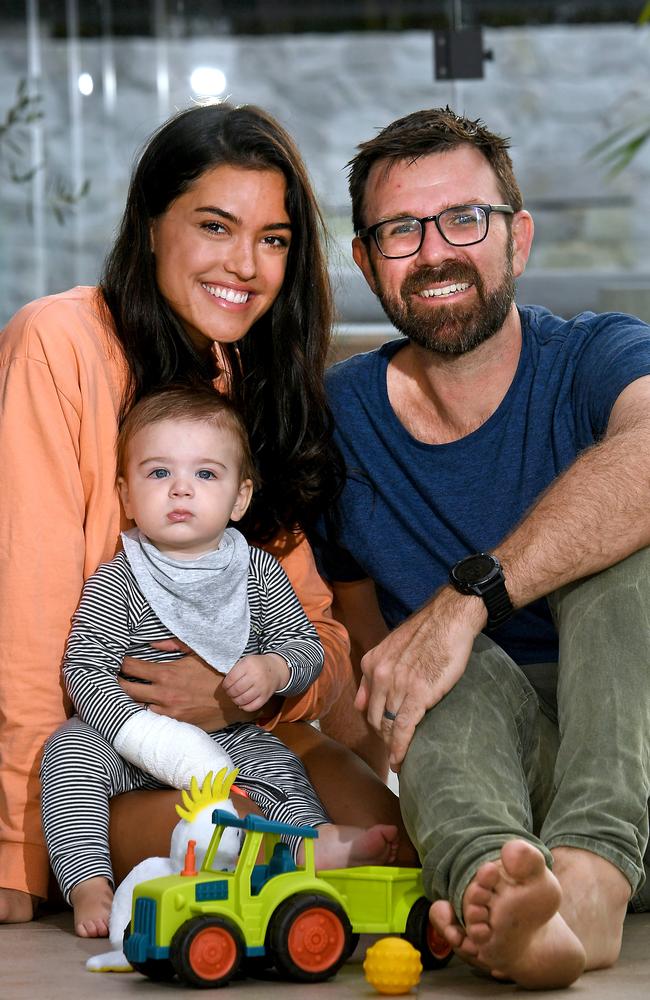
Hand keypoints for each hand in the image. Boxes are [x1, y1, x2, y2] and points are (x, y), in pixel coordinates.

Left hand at [118, 639, 259, 729]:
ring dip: (125, 702)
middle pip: (126, 689)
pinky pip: (150, 722)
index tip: (116, 662)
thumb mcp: (197, 653)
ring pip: (135, 708)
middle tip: (109, 679)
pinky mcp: (174, 725)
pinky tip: (136, 712)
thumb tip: (151, 643)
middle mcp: (163, 694)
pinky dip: (142, 716)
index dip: (120, 663)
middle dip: (115, 683)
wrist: (235, 699)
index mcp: (167, 673)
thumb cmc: (216, 672)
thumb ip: (172, 644)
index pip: (132, 667)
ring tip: (117, 697)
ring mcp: (167, 712)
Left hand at [221, 653, 289, 711]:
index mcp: (248, 665)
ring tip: (235, 697)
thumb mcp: (245, 661)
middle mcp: (256, 676)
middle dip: (230, 693)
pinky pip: (252, 706)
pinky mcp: (266, 697)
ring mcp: (262, 687)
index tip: (225, 686)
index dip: (225, 685)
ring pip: (243, 700)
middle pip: (236, 690)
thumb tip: (225, 685)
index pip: (231, 679)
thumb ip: (235, 671)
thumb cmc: (256, 665)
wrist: (276, 669)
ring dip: (236, 701)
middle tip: (230, 692)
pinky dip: (245, 707)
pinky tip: (242, 704)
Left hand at [354, 586, 485, 770]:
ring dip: (392, 746)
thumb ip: (374, 672)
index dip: (374, 723)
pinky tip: (401, 761)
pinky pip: (403, 728)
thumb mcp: (392, 647)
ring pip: (388, 725)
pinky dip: (400, 748)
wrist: (450, 618)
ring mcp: (398, 685)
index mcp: (372, 663)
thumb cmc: (428, 632)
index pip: (366, 704)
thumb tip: (360, 703)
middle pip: (374, 718)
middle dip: (382, 737)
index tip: (382, 736)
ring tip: (399, 760)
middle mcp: (380, 675)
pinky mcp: (418, 694)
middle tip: (394, 750)